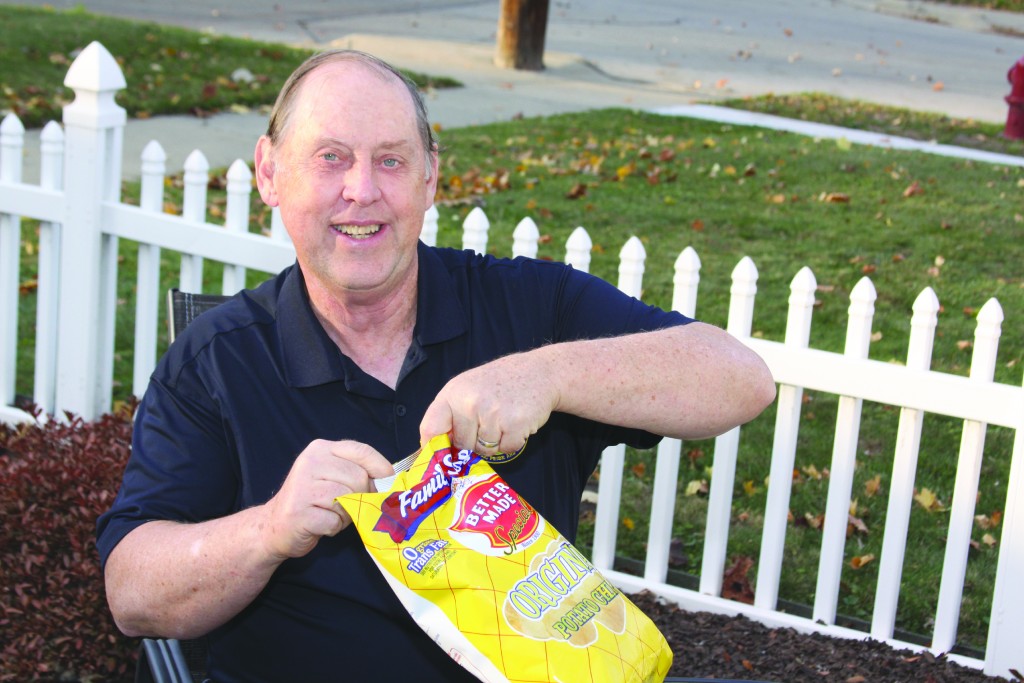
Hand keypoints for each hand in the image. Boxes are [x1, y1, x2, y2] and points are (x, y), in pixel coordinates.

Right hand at [259, 440, 392, 560]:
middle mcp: (310, 462)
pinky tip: (320, 524)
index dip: (381, 468)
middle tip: (345, 505)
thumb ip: (358, 472)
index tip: (388, 483)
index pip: (362, 451)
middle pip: (358, 478)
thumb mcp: (334, 477)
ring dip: (345, 514)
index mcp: (321, 448)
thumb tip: (389, 480)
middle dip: (359, 497)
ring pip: (348, 500)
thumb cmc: (313, 501)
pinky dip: (333, 528)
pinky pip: (334, 521)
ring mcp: (302, 486)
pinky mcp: (299, 512)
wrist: (275, 525)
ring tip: (330, 514)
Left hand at [419, 351, 558, 455]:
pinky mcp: (514, 424)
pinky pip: (506, 450)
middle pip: (461, 445)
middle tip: (487, 424)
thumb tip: (435, 450)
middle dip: (473, 443)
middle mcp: (470, 402)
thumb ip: (450, 414)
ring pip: (484, 450)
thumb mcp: (467, 388)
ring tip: (502, 419)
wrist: (538, 372)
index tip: (440, 457)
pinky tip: (515, 423)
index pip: (430, 429)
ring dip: (494, 442)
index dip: (434, 448)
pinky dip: (512, 442)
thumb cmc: (499, 383)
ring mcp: (492, 413)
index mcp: (453, 393)